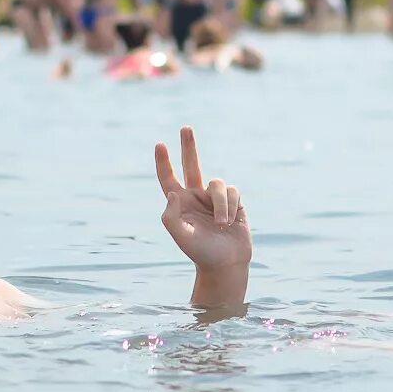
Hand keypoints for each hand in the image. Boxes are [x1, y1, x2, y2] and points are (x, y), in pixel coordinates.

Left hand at [154, 126, 251, 284]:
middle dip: (189, 146)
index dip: (163, 163)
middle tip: (185, 128)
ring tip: (221, 224)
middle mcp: (196, 196)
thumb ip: (171, 215)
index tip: (159, 145)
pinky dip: (230, 206)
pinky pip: (232, 191)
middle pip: (192, 164)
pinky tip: (230, 222)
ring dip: (219, 204)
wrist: (226, 263)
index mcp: (180, 203)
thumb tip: (172, 192)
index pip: (168, 179)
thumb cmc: (200, 252)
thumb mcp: (181, 236)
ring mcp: (214, 198)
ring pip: (217, 183)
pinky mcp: (233, 201)